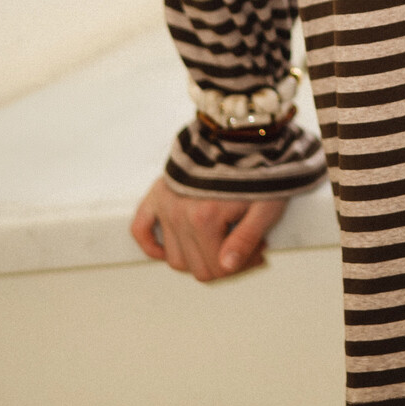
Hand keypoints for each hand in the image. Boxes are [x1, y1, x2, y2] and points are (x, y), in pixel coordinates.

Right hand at [131, 176, 288, 280]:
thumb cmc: (256, 170)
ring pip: (174, 257)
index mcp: (205, 219)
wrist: (240, 137)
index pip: (216, 268)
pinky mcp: (156, 196)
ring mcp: (165, 205)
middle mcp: (179, 214)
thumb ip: (245, 241)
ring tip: (220, 241)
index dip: (241, 266)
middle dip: (223, 264)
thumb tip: (226, 267)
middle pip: (196, 267)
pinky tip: (169, 250)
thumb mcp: (264, 207)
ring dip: (195, 257)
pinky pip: (141, 230)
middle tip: (244, 248)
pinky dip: (151, 245)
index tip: (259, 252)